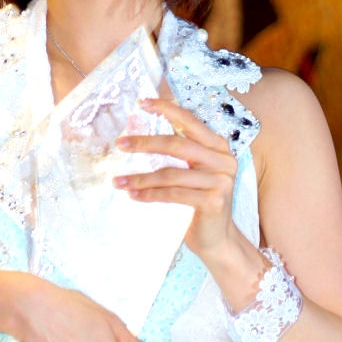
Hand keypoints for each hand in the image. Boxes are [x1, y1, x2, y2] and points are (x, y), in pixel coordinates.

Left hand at [113, 98, 237, 257]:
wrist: (218, 239)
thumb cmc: (199, 200)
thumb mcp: (194, 170)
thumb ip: (181, 151)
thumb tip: (141, 133)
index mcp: (218, 146)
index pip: (190, 121)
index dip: (166, 109)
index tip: (142, 103)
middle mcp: (223, 160)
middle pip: (177, 145)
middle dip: (145, 143)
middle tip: (120, 143)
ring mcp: (221, 181)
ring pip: (171, 174)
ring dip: (140, 177)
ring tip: (119, 181)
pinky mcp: (214, 202)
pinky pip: (173, 194)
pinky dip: (150, 195)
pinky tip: (133, 195)